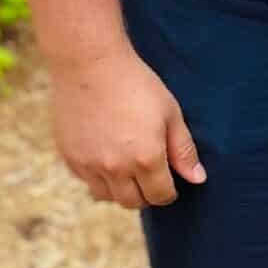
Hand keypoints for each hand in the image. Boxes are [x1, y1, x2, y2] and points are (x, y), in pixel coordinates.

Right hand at [50, 44, 206, 208]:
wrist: (90, 64)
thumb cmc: (137, 84)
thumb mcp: (170, 113)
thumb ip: (183, 150)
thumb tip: (197, 179)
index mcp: (146, 159)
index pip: (160, 196)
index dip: (169, 191)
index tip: (169, 180)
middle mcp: (116, 168)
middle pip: (133, 202)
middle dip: (146, 194)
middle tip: (150, 175)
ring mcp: (89, 165)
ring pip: (107, 196)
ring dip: (120, 189)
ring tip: (127, 168)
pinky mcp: (70, 157)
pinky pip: (87, 181)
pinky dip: (98, 176)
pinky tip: (106, 155)